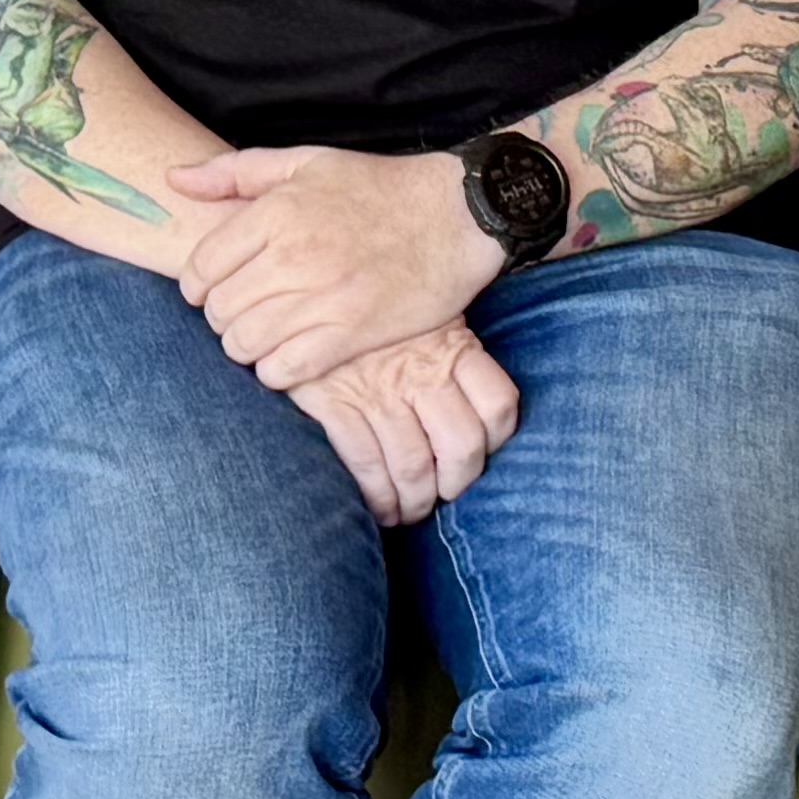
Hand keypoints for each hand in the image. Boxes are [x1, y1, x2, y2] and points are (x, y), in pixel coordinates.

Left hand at [176, 144, 505, 387]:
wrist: (457, 215)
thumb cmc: (377, 188)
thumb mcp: (306, 162)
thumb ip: (234, 171)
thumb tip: (174, 181)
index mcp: (276, 211)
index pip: (201, 267)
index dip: (198, 287)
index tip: (214, 291)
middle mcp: (293, 254)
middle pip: (220, 310)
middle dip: (222, 319)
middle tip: (242, 316)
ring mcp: (323, 296)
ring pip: (245, 344)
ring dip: (245, 347)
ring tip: (263, 338)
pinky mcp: (351, 332)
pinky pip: (285, 369)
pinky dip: (275, 371)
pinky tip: (287, 359)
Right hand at [284, 319, 522, 525]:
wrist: (301, 286)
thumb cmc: (370, 307)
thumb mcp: (421, 311)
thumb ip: (450, 349)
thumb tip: (473, 402)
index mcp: (452, 347)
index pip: (497, 404)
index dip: (495, 441)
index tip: (479, 453)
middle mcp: (421, 373)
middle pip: (462, 447)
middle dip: (456, 483)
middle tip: (443, 495)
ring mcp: (378, 392)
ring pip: (414, 467)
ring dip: (413, 503)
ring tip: (407, 512)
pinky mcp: (335, 404)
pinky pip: (365, 466)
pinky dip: (375, 498)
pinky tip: (376, 509)